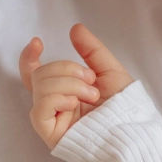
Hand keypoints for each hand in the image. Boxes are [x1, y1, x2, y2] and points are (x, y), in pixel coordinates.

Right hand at [19, 24, 134, 148]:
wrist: (132, 129)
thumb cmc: (124, 105)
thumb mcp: (109, 70)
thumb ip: (91, 50)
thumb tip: (75, 28)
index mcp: (64, 90)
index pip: (34, 73)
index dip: (29, 57)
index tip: (38, 43)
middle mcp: (54, 103)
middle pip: (39, 75)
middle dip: (66, 69)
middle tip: (90, 79)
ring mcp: (52, 119)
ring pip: (41, 87)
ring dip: (69, 84)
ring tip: (91, 95)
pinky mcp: (51, 133)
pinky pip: (39, 109)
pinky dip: (57, 99)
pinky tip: (74, 104)